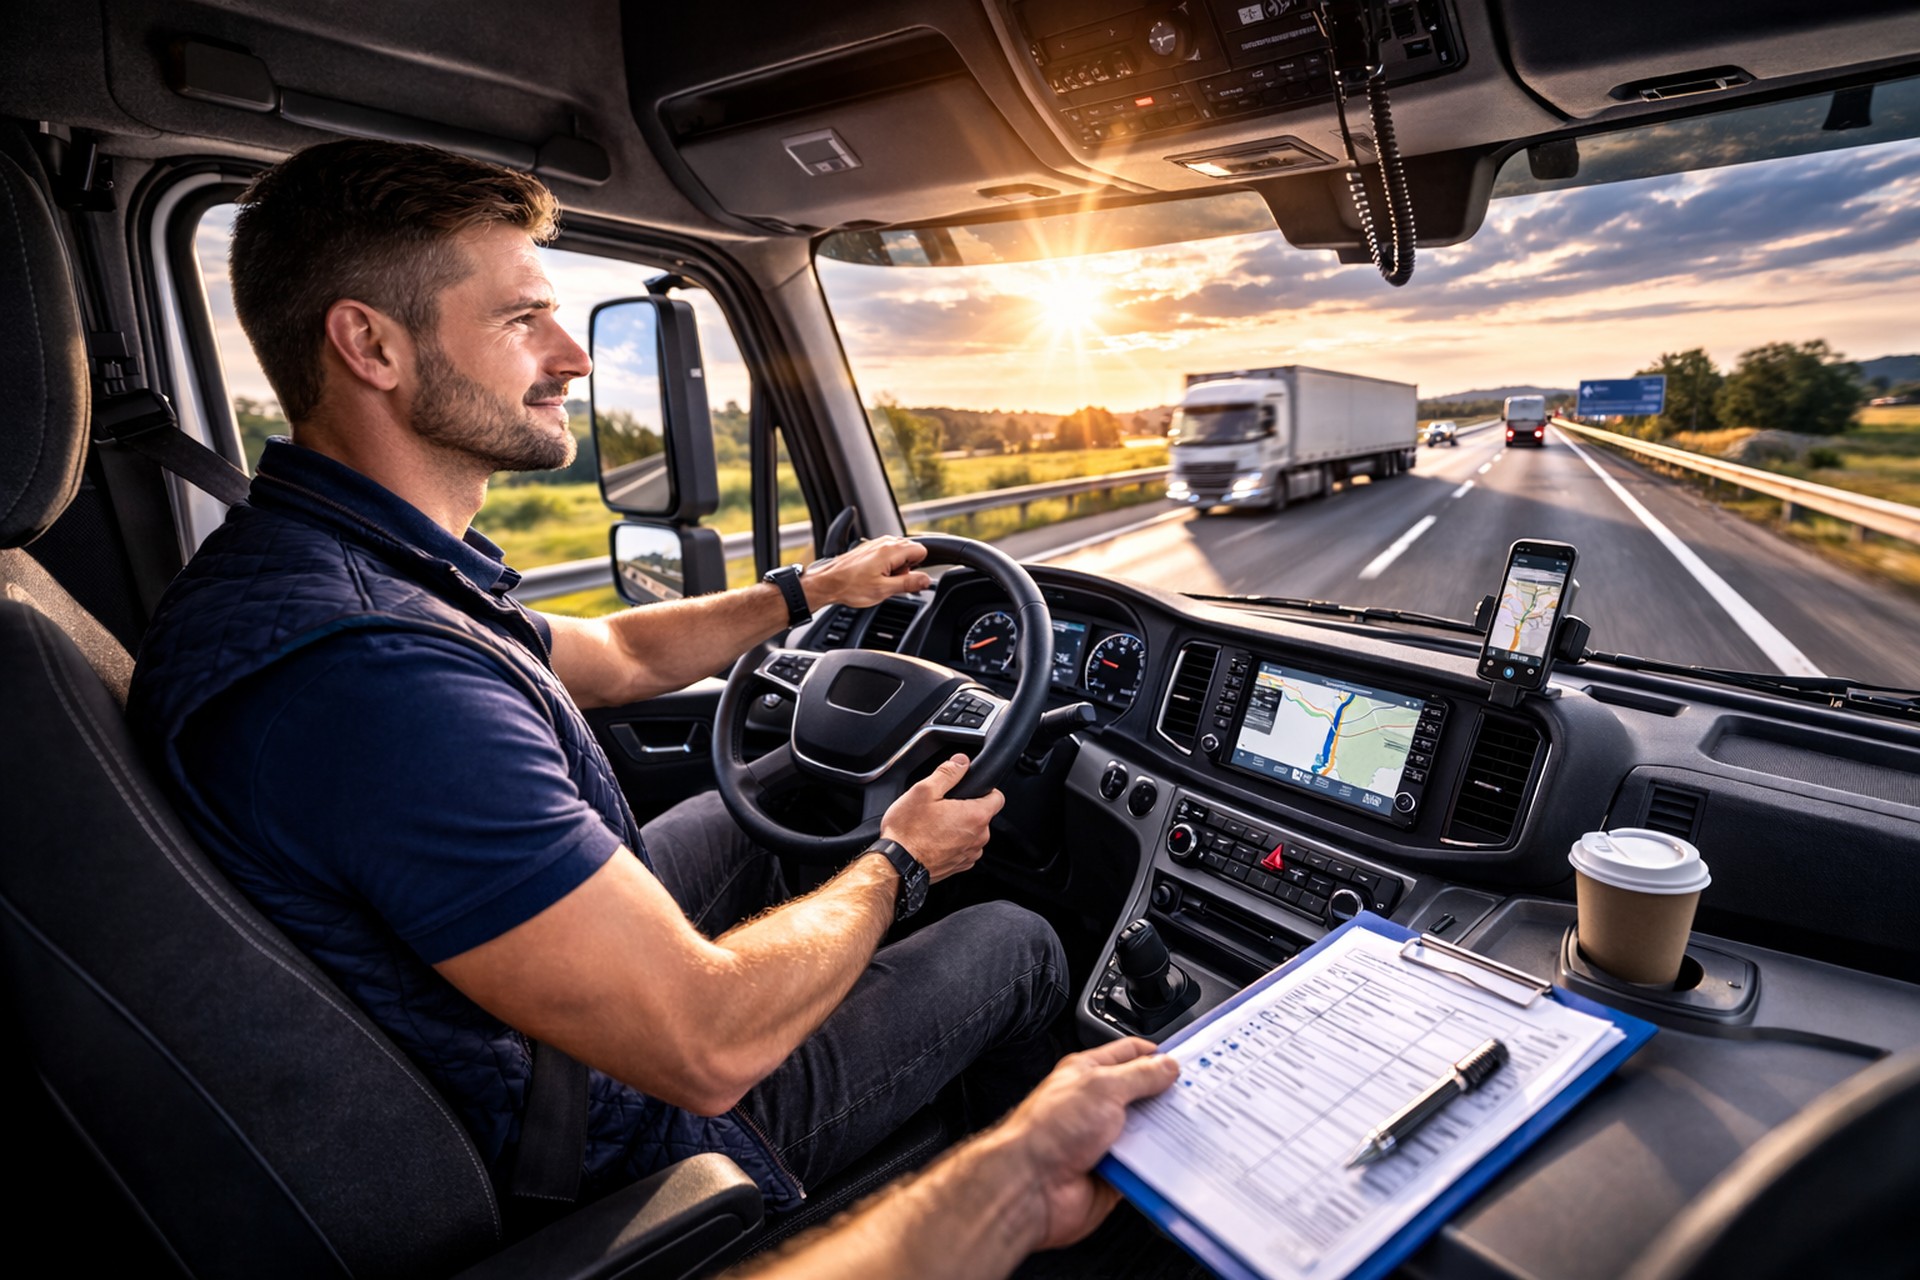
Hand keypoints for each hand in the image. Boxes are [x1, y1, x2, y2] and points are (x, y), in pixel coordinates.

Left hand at [801, 537, 930, 610]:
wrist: (827, 582)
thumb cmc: (850, 586)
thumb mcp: (884, 590)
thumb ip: (909, 583)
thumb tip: (927, 580)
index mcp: (891, 550)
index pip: (921, 550)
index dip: (917, 567)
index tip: (905, 578)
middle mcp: (884, 542)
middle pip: (911, 550)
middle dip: (907, 567)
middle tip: (892, 580)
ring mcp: (875, 544)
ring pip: (899, 552)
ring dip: (896, 566)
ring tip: (881, 579)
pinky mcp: (869, 548)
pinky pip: (887, 553)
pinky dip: (886, 565)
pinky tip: (874, 576)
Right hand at [879, 754, 1003, 881]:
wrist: (896, 865)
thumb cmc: (908, 831)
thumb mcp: (924, 790)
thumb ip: (948, 772)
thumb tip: (962, 761)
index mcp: (975, 816)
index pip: (998, 797)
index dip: (984, 789)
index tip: (969, 789)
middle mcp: (978, 838)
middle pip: (982, 815)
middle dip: (966, 808)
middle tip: (941, 806)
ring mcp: (969, 854)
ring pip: (972, 832)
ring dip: (959, 827)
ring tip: (934, 824)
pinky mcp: (959, 866)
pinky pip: (963, 848)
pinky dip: (952, 843)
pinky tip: (933, 839)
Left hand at [996, 1038, 1180, 1251]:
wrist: (1029, 1187)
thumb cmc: (1048, 1131)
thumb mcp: (1102, 1088)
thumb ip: (1139, 1075)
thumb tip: (1167, 1066)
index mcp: (1089, 1075)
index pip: (1130, 1055)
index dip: (1158, 1056)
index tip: (1188, 1063)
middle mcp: (1096, 1106)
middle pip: (1144, 1097)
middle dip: (1167, 1099)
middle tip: (1195, 1100)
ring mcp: (1104, 1141)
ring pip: (1148, 1134)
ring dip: (1163, 1135)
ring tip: (1186, 1131)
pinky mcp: (1112, 1173)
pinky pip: (1144, 1167)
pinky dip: (1157, 1167)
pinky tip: (1171, 1163)